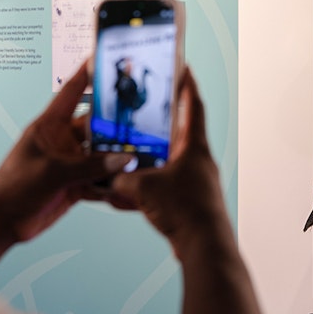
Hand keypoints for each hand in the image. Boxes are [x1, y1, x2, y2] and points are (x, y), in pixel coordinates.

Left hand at [0, 62, 132, 285]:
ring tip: (144, 150)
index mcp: (49, 125)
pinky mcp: (77, 182)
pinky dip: (115, 180)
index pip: (72, 91)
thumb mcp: (53, 172)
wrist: (1, 223)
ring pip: (103, 151)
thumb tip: (125, 159)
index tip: (107, 56)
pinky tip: (130, 181)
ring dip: (120, 153)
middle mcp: (63, 140)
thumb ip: (91, 165)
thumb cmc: (12, 188)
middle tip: (144, 113)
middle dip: (118, 120)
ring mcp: (71, 161)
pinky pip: (102, 177)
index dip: (89, 72)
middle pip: (96, 122)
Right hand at [107, 67, 227, 254]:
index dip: (186, 85)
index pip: (193, 106)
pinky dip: (146, 190)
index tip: (182, 66)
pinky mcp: (189, 203)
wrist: (204, 247)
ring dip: (149, 160)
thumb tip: (108, 179)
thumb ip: (122, 180)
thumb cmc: (185, 211)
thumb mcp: (144, 189)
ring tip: (126, 156)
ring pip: (168, 163)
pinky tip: (125, 198)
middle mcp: (198, 162)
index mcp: (195, 148)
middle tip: (142, 112)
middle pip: (178, 134)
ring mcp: (195, 182)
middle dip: (159, 124)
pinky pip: (164, 189)